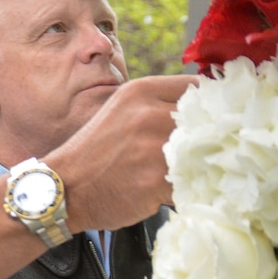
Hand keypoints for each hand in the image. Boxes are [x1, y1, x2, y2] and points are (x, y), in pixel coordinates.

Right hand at [49, 74, 198, 231]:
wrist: (64, 189)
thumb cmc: (94, 153)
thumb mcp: (121, 111)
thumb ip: (157, 105)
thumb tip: (202, 110)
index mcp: (141, 92)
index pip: (199, 87)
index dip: (211, 104)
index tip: (213, 118)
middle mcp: (149, 115)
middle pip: (206, 120)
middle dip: (208, 136)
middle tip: (201, 150)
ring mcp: (154, 149)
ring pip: (203, 153)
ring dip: (201, 165)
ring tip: (186, 172)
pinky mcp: (157, 181)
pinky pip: (192, 182)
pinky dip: (189, 188)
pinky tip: (174, 190)